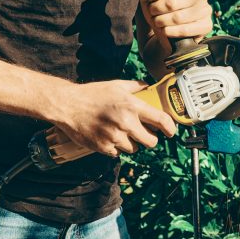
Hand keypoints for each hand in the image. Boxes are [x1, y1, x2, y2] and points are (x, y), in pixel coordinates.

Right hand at [57, 80, 176, 155]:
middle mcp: (125, 123)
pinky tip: (110, 137)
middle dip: (150, 138)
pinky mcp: (103, 147)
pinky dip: (116, 148)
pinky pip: (118, 153)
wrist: (68, 106)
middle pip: (151, 141)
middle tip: (145, 134)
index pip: (160, 120)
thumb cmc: (92, 94)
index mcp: (131, 106)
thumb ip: (135, 86)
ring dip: (132, 143)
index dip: (170, 128)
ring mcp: (114, 137)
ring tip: (122, 133)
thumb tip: (147, 86)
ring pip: (134, 148)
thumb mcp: (116, 85)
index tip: (171, 131)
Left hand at [132, 0, 213, 44]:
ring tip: (157, 22)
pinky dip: (171, 31)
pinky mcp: (206, 25)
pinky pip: (186, 29)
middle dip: (156, 10)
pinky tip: (165, 30)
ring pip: (178, 17)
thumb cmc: (159, 10)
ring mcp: (205, 10)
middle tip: (152, 13)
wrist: (168, 32)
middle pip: (172, 2)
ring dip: (161, 21)